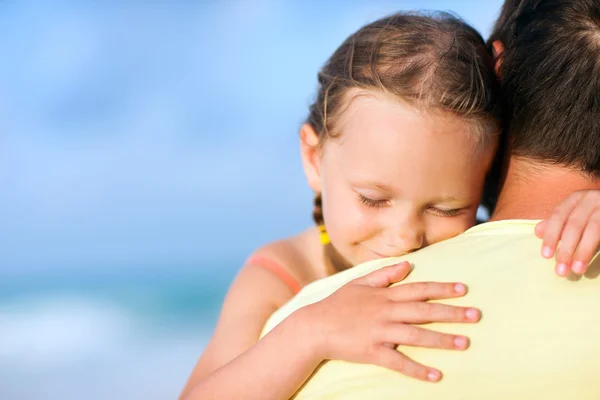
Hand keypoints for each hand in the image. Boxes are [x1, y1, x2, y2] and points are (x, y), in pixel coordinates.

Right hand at [299, 261, 479, 382]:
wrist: (314, 327)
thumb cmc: (337, 304)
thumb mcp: (359, 283)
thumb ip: (384, 274)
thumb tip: (407, 265)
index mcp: (384, 295)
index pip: (418, 289)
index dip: (442, 288)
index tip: (464, 288)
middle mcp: (386, 312)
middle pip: (424, 312)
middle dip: (451, 313)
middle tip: (476, 315)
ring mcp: (380, 333)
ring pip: (416, 336)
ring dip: (442, 340)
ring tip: (465, 343)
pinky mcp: (373, 352)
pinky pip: (399, 362)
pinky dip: (418, 370)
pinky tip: (437, 375)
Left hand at [536, 190, 599, 275]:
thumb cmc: (593, 210)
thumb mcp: (574, 212)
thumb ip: (557, 222)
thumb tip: (538, 233)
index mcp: (576, 198)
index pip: (558, 216)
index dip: (551, 236)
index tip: (546, 256)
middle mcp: (591, 200)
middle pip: (574, 225)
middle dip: (566, 249)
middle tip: (561, 270)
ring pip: (593, 231)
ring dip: (584, 252)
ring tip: (577, 270)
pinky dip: (598, 248)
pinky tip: (593, 261)